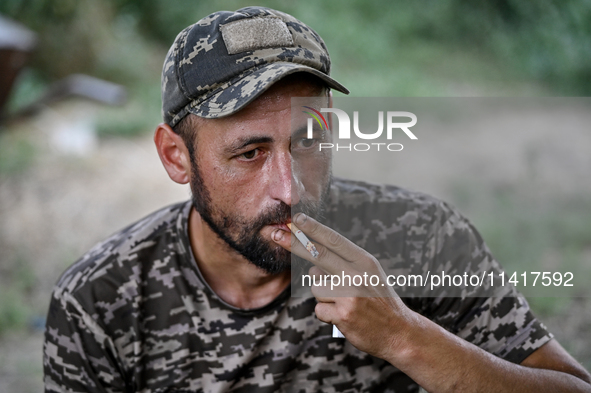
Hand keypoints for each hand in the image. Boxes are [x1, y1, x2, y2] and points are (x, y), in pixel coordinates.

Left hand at [273, 213, 418, 362]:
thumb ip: (344, 264)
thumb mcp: (370, 274)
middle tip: (275, 234)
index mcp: (365, 262)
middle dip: (294, 243)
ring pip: (316, 287)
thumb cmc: (379, 300)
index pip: (334, 241)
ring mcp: (350, 296)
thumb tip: (312, 260)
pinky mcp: (343, 316)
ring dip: (323, 295)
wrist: (399, 332)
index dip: (313, 229)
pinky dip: (326, 313)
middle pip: (317, 255)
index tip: (296, 218)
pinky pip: (319, 309)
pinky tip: (343, 316)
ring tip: (343, 302)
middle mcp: (357, 276)